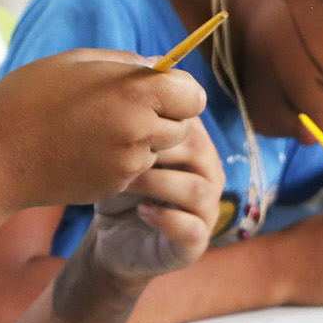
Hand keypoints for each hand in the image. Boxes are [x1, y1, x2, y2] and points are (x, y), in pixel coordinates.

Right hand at [0, 49, 206, 212]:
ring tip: (96, 126)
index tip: (161, 88)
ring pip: (156, 148)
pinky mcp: (113, 187)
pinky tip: (83, 148)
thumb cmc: (29, 98)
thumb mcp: (78, 62)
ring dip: (141, 138)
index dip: (181, 91)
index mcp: (136, 92)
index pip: (194, 96)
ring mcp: (127, 163)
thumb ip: (127, 63)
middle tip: (126, 106)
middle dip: (164, 116)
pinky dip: (119, 159)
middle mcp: (139, 130)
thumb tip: (160, 67)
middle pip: (181, 125)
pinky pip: (132, 168)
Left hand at [82, 116, 225, 281]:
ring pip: (197, 189)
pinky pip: (191, 228)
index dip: (161, 119)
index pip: (192, 121)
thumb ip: (134, 126)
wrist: (112, 241)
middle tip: (121, 152)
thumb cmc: (121, 190)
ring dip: (157, 183)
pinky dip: (165, 218)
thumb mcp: (124, 154)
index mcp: (196, 147)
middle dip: (158, 149)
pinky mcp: (196, 242)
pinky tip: (141, 212)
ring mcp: (208, 210)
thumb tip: (134, 81)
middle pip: (199, 150)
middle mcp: (209, 175)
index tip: (124, 122)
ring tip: (125, 183)